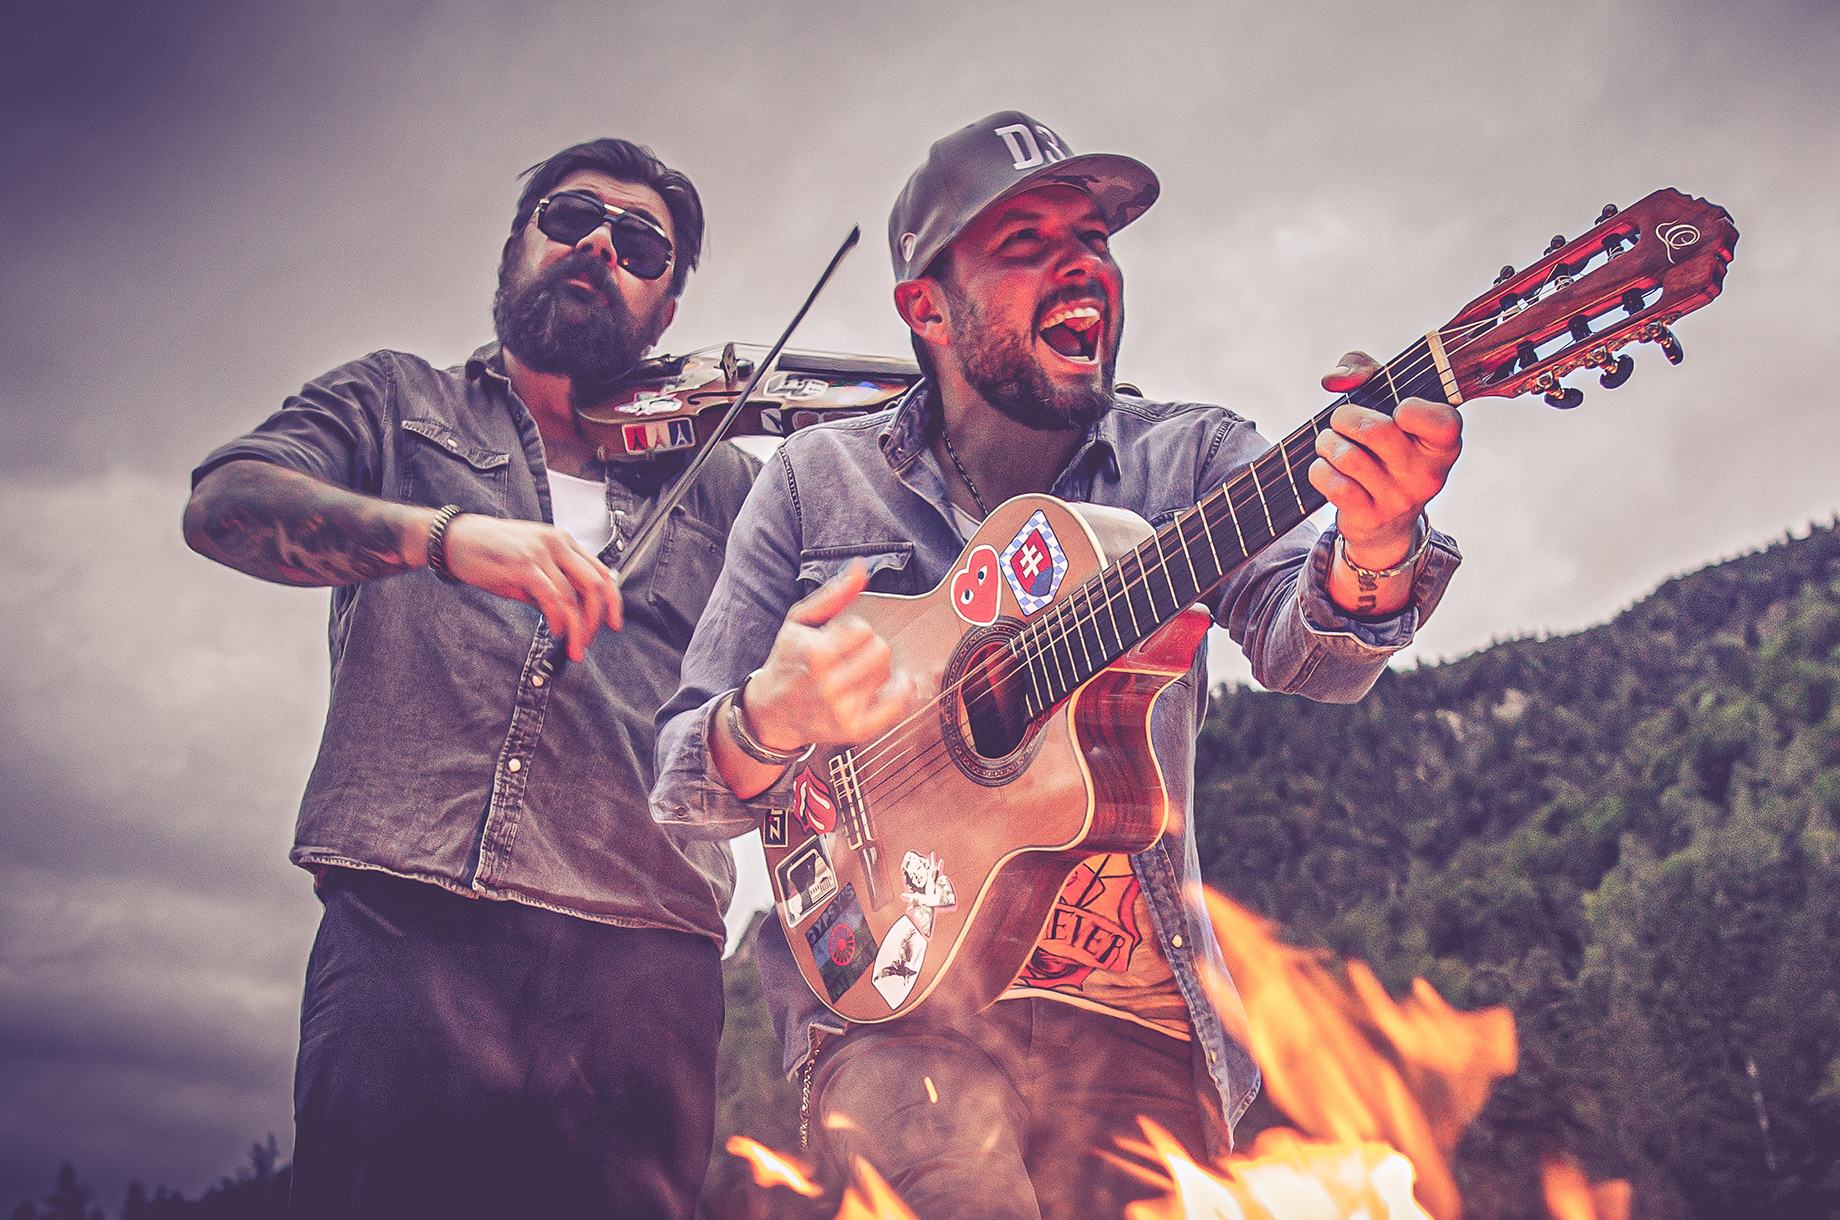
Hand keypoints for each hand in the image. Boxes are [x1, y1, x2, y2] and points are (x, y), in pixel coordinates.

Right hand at [439, 514, 622, 660]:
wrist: (457, 540)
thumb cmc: (492, 553)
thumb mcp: (531, 567)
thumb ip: (553, 588)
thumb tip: (572, 618)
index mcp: (563, 542)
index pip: (601, 572)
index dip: (613, 602)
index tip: (614, 623)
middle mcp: (557, 544)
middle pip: (594, 585)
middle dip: (597, 619)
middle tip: (590, 640)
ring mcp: (541, 554)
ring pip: (573, 597)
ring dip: (578, 629)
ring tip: (574, 646)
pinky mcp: (523, 567)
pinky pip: (552, 599)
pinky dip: (559, 620)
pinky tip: (557, 631)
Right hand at [744, 562, 918, 749]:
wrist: (771, 711)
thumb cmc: (788, 661)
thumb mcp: (800, 622)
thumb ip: (833, 595)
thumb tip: (860, 568)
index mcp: (815, 653)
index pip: (864, 630)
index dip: (856, 630)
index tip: (842, 638)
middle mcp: (828, 684)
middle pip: (881, 652)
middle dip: (870, 648)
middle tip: (853, 655)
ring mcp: (842, 709)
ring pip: (888, 674)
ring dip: (877, 670)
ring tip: (858, 672)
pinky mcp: (854, 729)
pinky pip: (896, 707)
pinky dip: (900, 693)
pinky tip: (888, 687)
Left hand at [1312, 351, 1462, 567]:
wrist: (1386, 520)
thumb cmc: (1386, 444)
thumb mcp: (1386, 400)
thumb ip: (1363, 369)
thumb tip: (1335, 379)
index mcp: (1444, 443)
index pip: (1443, 423)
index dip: (1416, 411)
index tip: (1398, 409)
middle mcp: (1428, 474)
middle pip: (1376, 431)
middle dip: (1344, 418)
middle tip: (1339, 420)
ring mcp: (1401, 500)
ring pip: (1349, 458)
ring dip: (1327, 443)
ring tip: (1328, 443)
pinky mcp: (1372, 518)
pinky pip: (1336, 486)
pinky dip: (1320, 470)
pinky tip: (1326, 467)